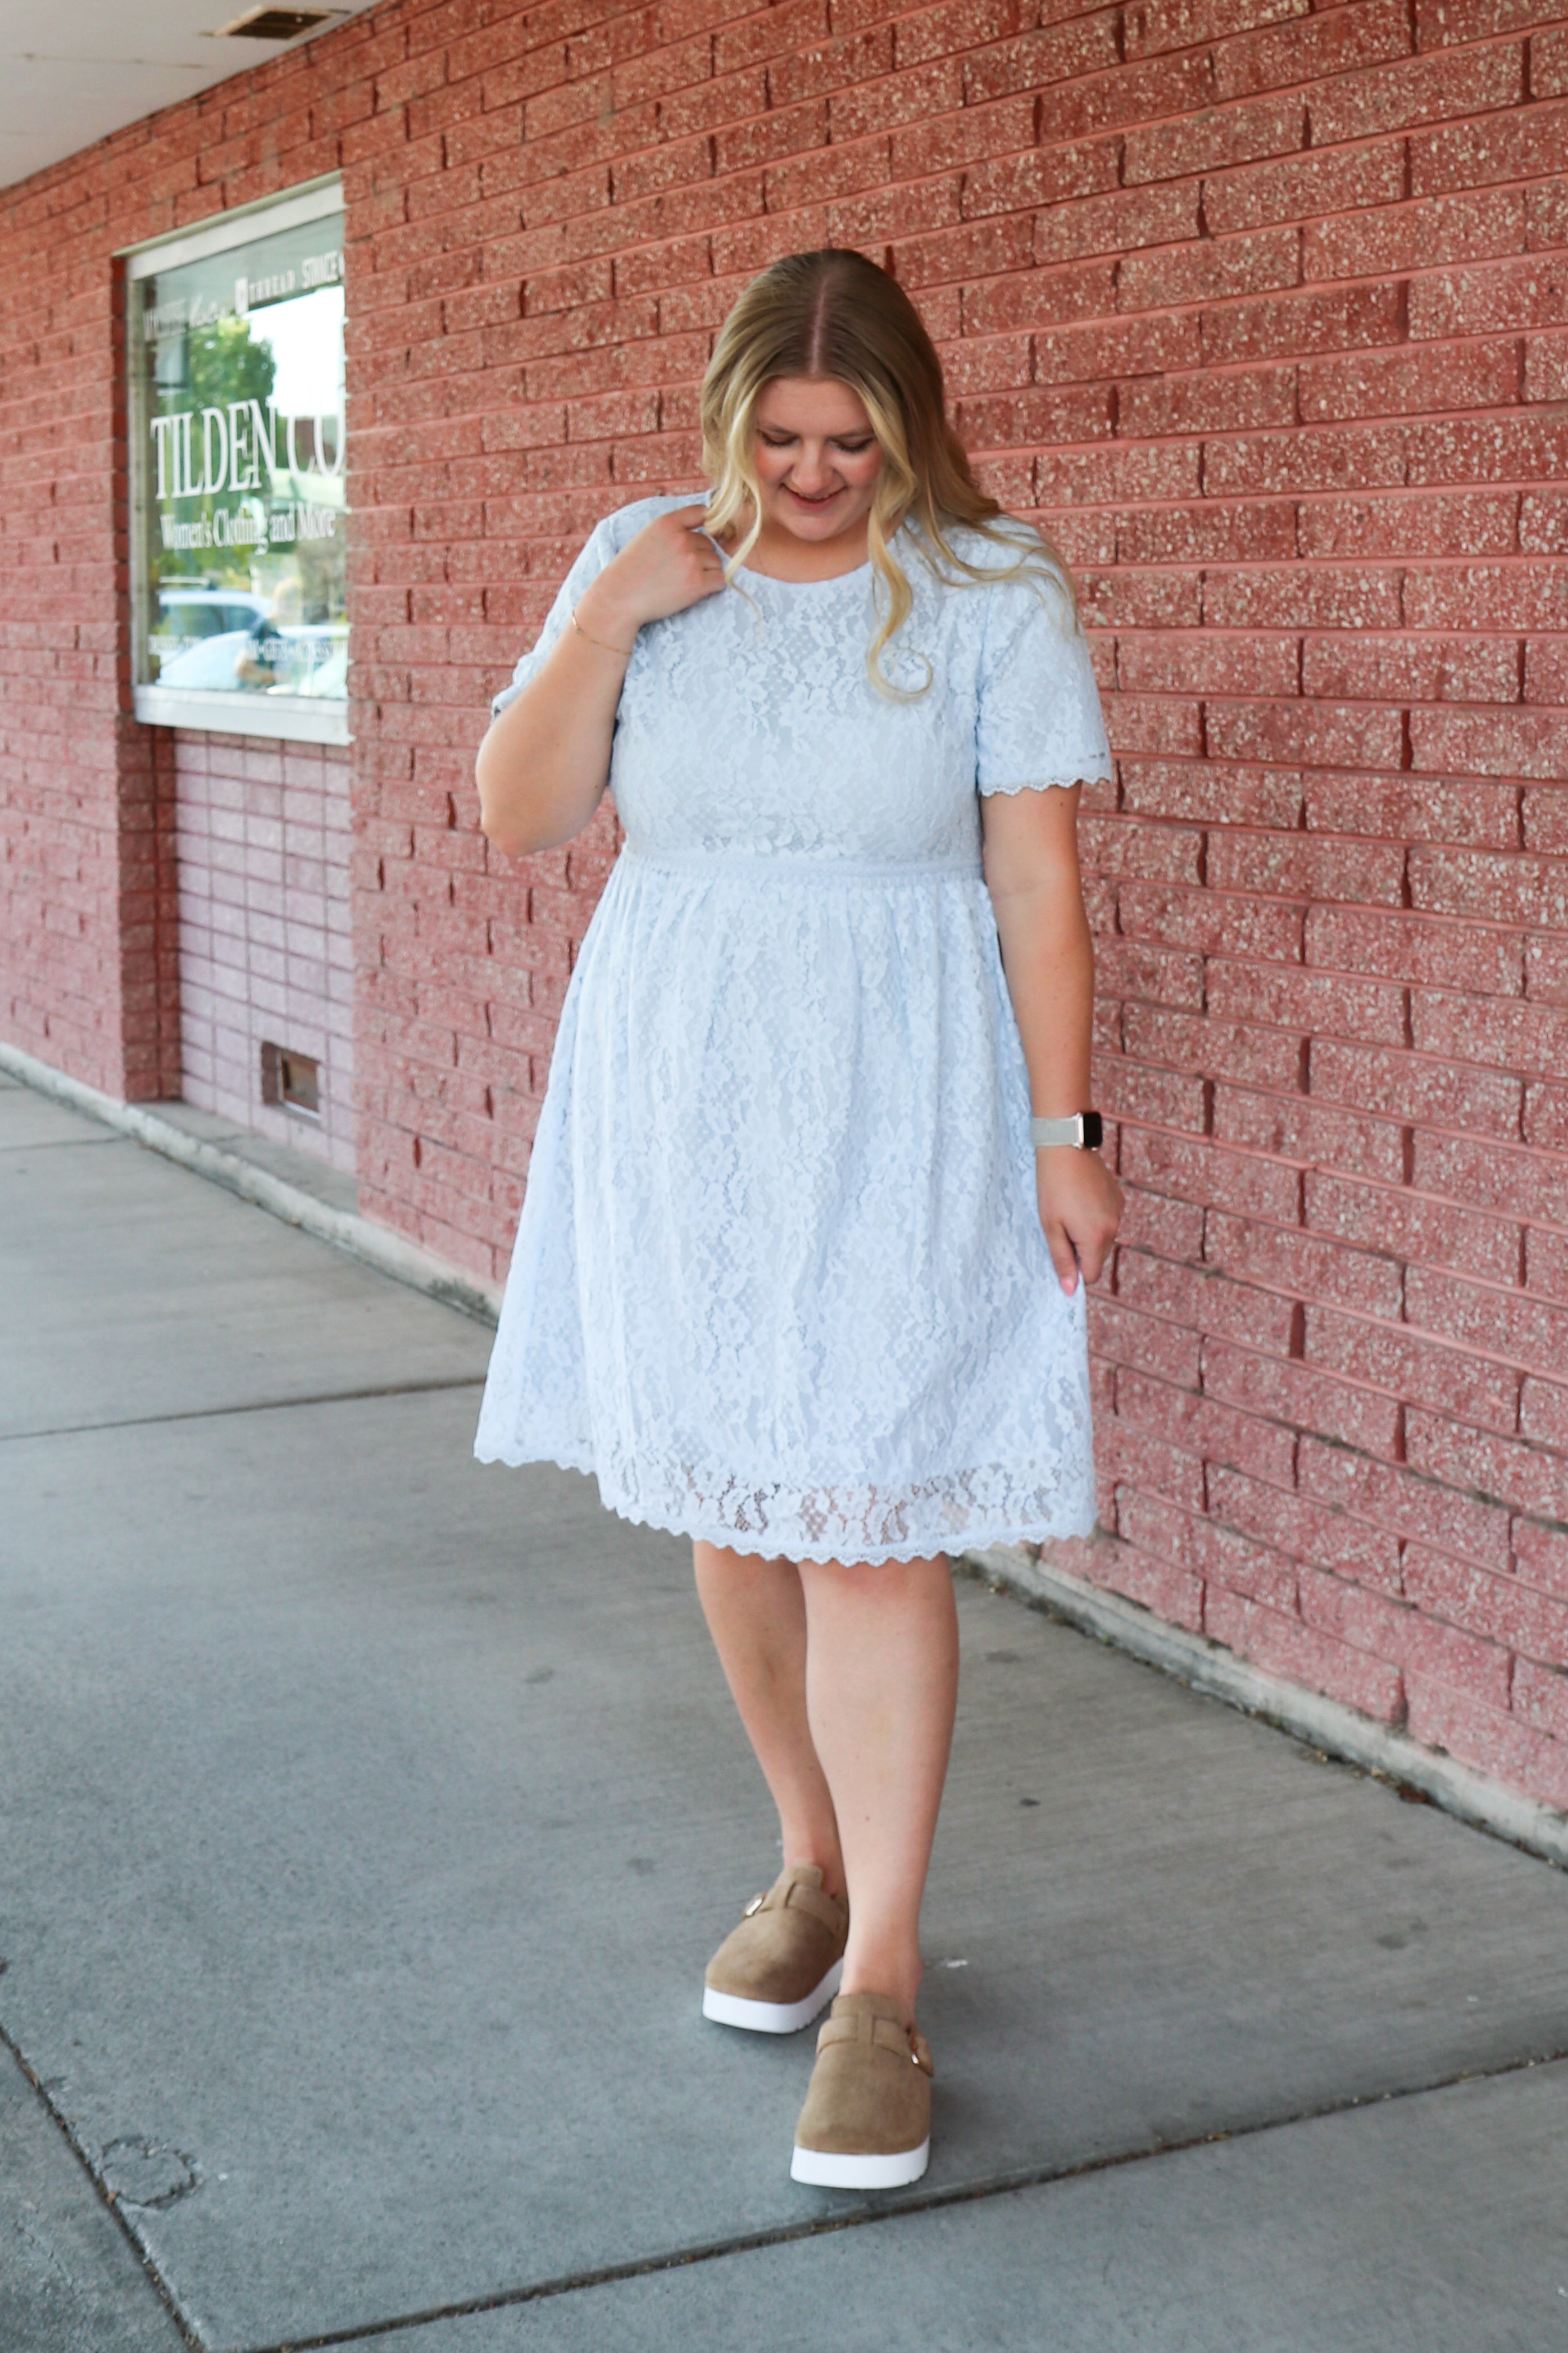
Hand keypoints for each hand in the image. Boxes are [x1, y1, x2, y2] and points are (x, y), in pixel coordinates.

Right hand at [575, 503, 727, 644]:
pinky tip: (696, 590)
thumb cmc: (631, 571)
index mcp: (667, 523)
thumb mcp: (647, 537)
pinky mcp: (697, 582)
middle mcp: (681, 538)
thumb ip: (672, 530)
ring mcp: (691, 560)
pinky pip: (720, 580)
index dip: (706, 526)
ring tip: (683, 582)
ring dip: (707, 572)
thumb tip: (704, 529)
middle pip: (709, 544)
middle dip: (700, 556)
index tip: (701, 539)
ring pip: (716, 563)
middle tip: (680, 571)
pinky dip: (713, 586)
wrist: (619, 598)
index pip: (702, 512)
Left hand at [1036, 1147, 1122, 1295]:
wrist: (1067, 1146)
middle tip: (1061, 1229)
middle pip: (1098, 1258)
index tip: (1060, 1253)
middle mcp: (1113, 1227)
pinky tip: (1080, 1200)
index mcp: (1096, 1238)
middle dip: (1081, 1252)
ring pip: (1104, 1239)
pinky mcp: (1118, 1198)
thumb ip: (1062, 1260)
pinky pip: (1108, 1220)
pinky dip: (1096, 1219)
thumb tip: (1070, 1290)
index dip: (1075, 1271)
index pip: (1091, 1274)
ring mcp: (1118, 1211)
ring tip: (1070, 1211)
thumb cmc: (1052, 1187)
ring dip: (1089, 1235)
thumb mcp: (1050, 1226)